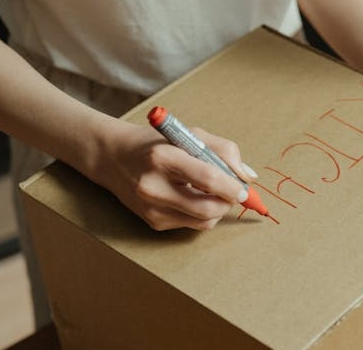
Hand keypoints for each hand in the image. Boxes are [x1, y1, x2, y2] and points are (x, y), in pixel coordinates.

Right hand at [90, 122, 255, 230]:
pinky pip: (192, 225)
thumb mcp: (190, 135)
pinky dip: (202, 214)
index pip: (208, 179)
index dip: (232, 187)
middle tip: (233, 193)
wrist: (114, 157)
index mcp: (163, 157)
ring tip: (213, 193)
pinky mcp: (153, 222)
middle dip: (228, 203)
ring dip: (218, 210)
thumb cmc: (157, 143)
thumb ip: (223, 151)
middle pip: (208, 208)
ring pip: (204, 221)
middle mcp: (153, 185)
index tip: (243, 188)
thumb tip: (248, 177)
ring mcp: (151, 207)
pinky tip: (193, 198)